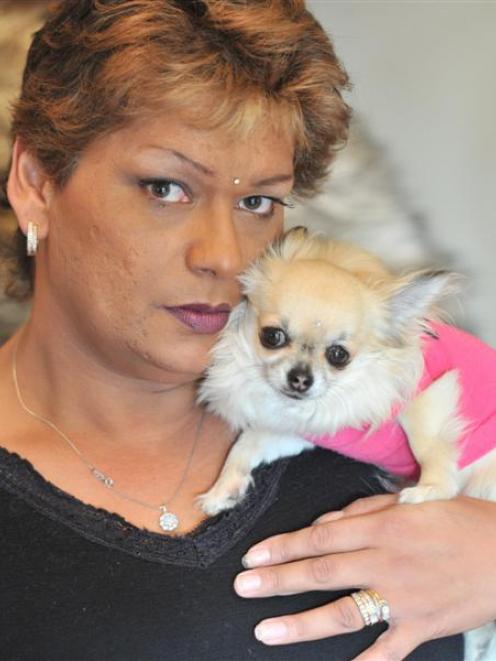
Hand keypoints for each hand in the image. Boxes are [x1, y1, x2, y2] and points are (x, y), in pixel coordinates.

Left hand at [234, 494, 495, 659]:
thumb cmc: (462, 520)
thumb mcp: (412, 501)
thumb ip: (365, 510)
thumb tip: (326, 525)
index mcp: (382, 528)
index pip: (320, 538)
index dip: (283, 547)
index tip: (254, 556)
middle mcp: (385, 562)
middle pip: (321, 573)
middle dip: (278, 580)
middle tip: (243, 587)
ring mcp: (402, 600)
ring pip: (342, 613)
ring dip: (301, 623)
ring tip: (265, 630)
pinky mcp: (421, 627)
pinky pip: (386, 652)